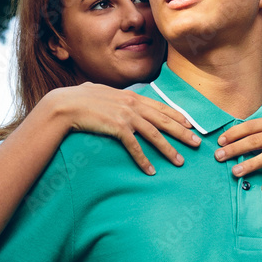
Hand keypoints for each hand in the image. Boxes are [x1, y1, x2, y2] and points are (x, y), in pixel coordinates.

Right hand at [46, 82, 200, 174]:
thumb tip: (112, 94)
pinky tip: (151, 171)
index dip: (177, 116)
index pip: (160, 106)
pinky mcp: (117, 128)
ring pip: (154, 135)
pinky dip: (144, 160)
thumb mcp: (101, 91)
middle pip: (164, 120)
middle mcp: (132, 104)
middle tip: (196, 143)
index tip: (190, 124)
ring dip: (168, 149)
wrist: (65, 104)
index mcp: (131, 96)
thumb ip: (112, 95)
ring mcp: (126, 116)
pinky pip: (135, 147)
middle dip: (182, 132)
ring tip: (179, 161)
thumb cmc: (79, 98)